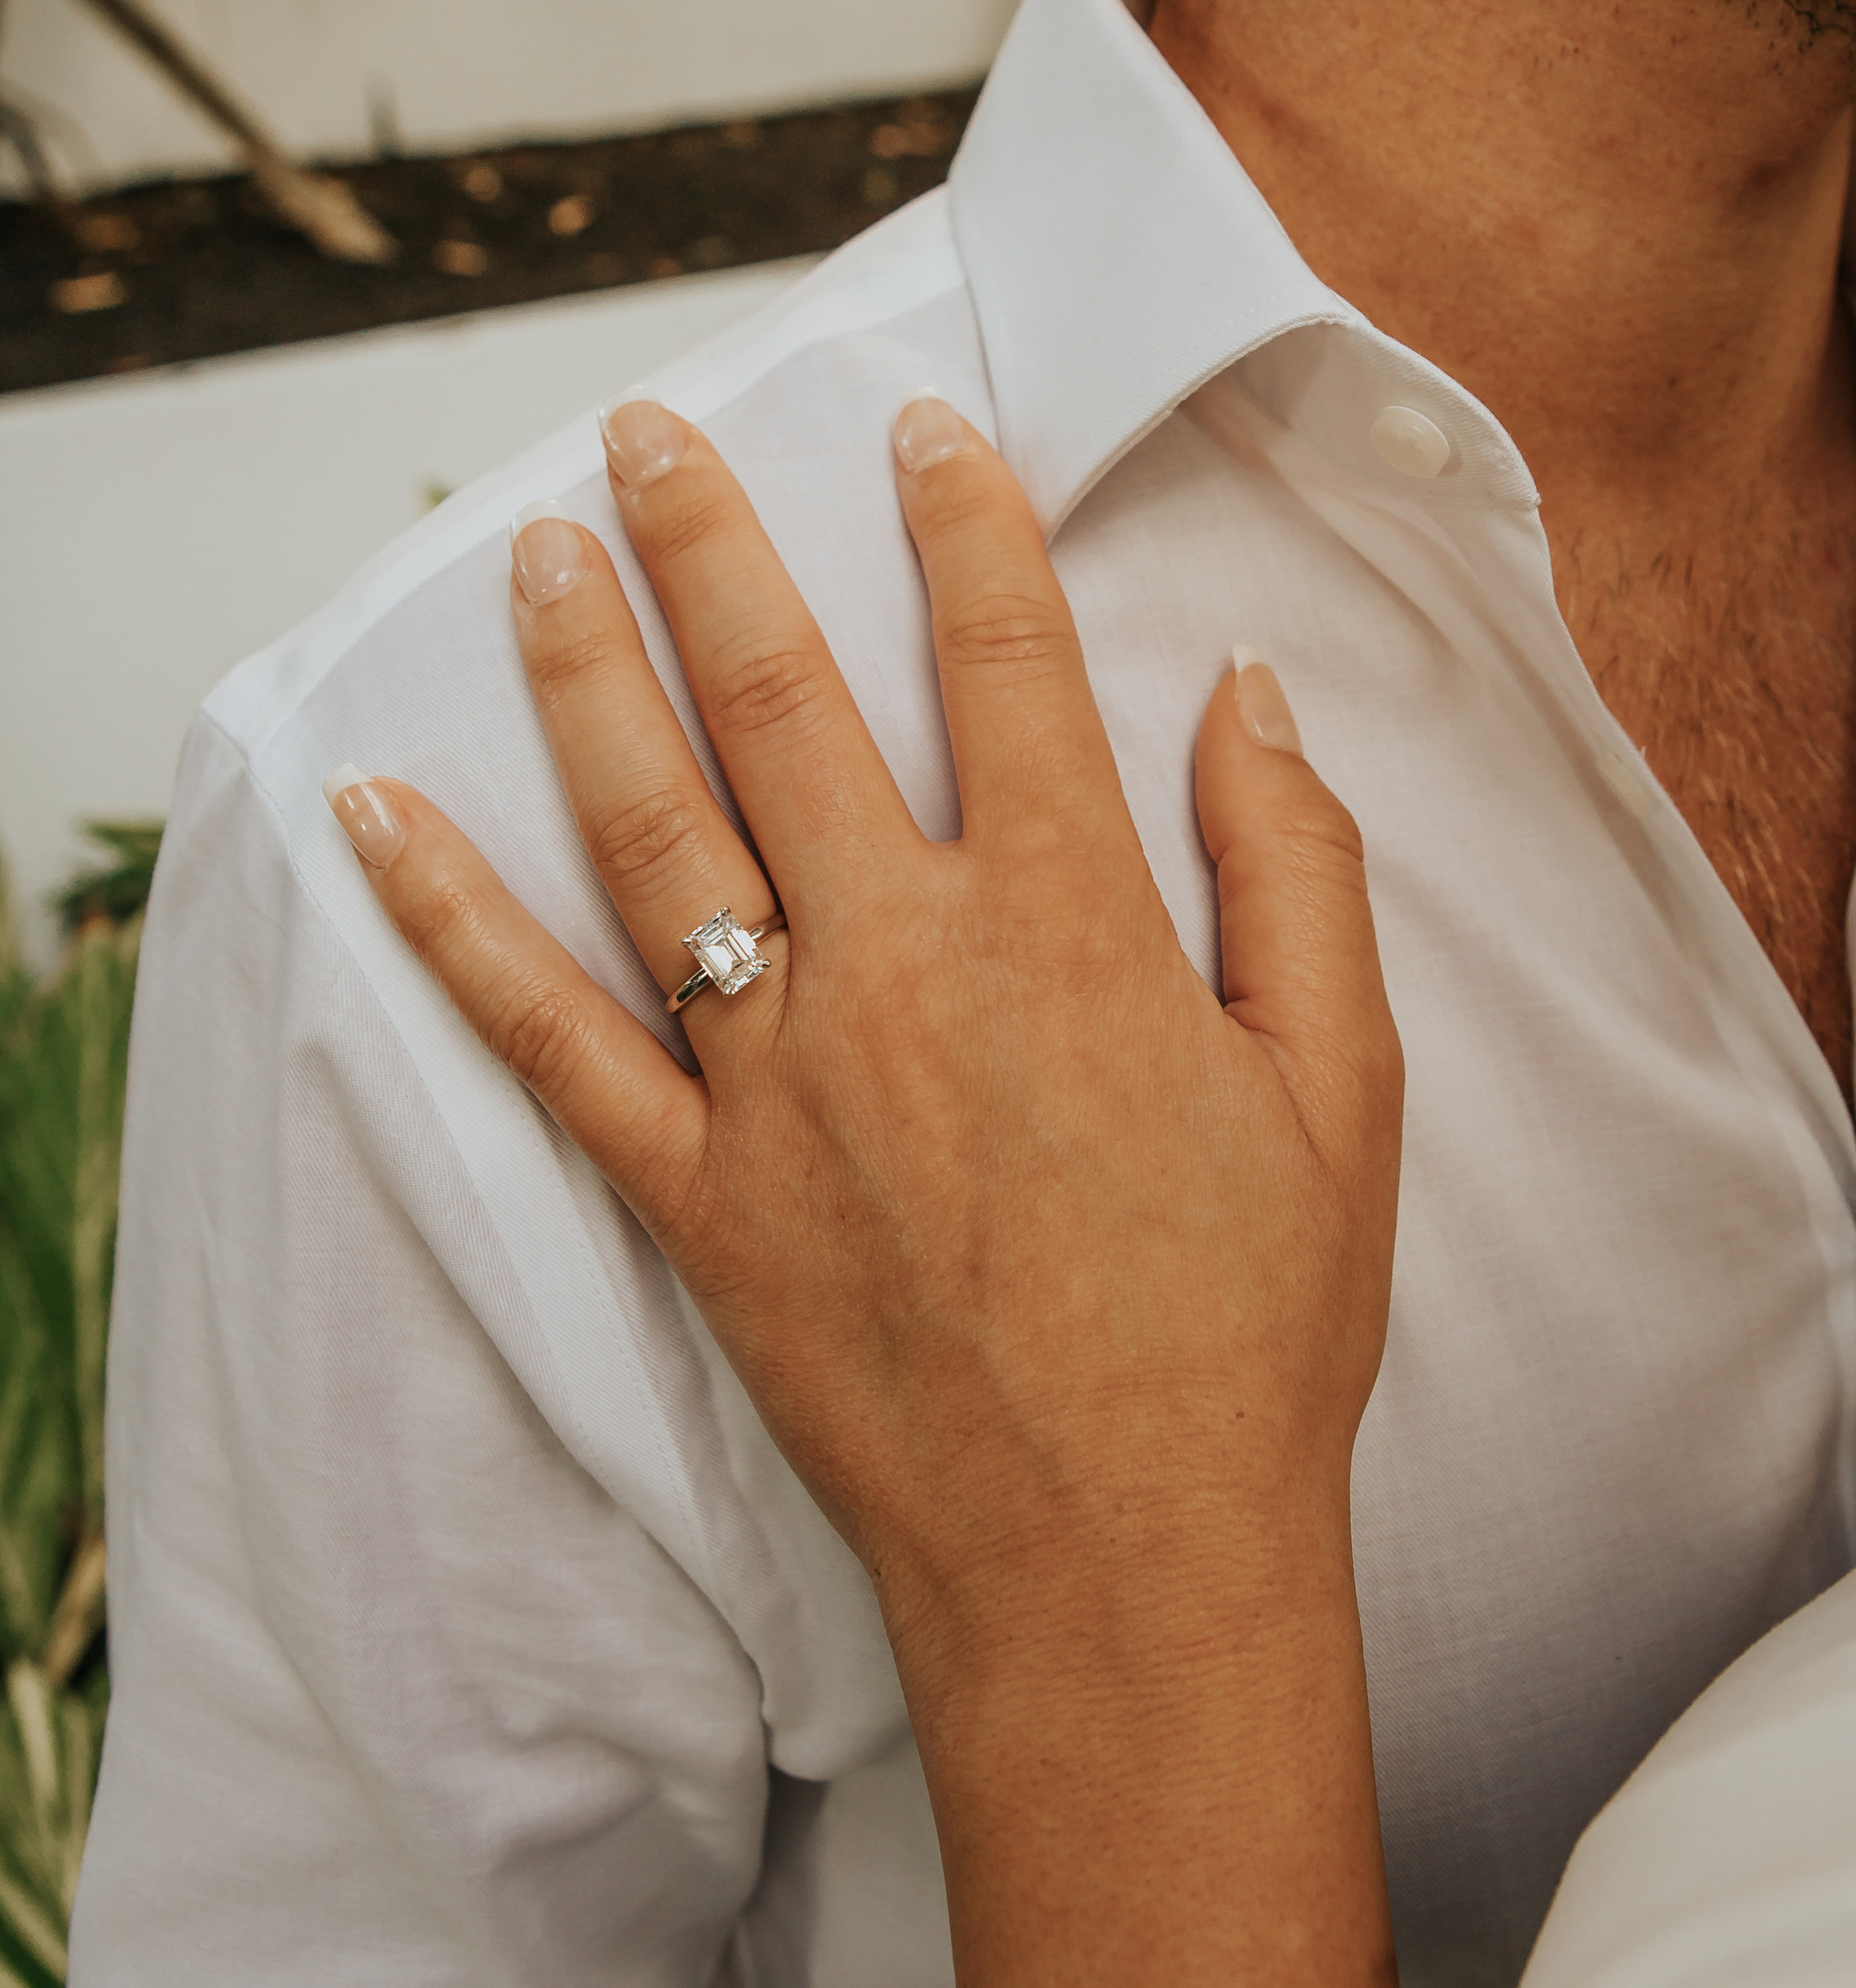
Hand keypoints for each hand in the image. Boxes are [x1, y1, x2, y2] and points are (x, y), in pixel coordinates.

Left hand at [325, 389, 1399, 1650]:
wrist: (1122, 1563)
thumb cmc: (1249, 1329)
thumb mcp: (1342, 1086)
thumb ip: (1293, 868)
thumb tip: (1248, 690)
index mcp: (1069, 928)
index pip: (1003, 666)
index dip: (962, 524)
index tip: (917, 423)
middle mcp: (903, 971)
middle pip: (784, 708)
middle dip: (714, 549)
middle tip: (645, 432)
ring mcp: (782, 1081)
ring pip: (654, 834)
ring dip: (587, 678)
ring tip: (533, 554)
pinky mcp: (698, 1192)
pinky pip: (548, 1037)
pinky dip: (454, 922)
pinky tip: (380, 821)